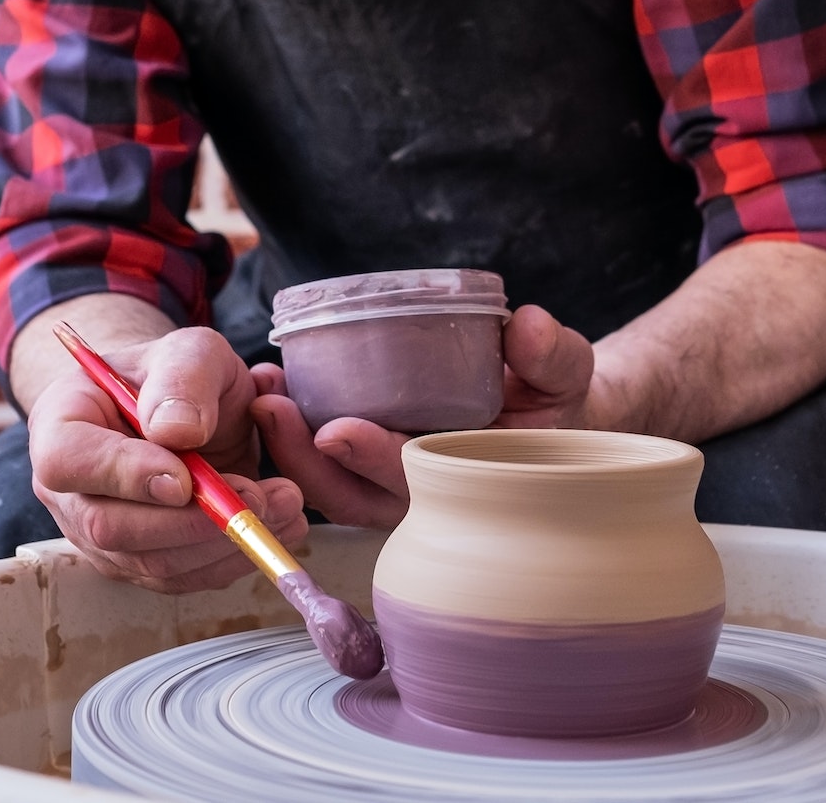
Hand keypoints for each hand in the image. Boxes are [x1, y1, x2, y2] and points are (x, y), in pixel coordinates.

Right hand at [26, 326, 308, 591]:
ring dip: (224, 543)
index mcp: (62, 424)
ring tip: (284, 505)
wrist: (189, 409)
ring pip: (152, 562)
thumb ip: (184, 378)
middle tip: (258, 497)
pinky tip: (275, 527)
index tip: (184, 477)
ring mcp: (99, 535)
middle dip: (192, 521)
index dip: (124, 475)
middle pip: (109, 527)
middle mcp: (70, 490)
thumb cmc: (179, 376)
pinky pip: (181, 578)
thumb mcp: (190, 350)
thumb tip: (179, 432)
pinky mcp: (141, 562)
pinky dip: (233, 559)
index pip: (68, 461)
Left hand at [248, 304, 599, 526]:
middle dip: (304, 458)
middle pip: (351, 496)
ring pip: (328, 484)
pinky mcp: (365, 460)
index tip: (336, 430)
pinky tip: (268, 388)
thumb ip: (551, 356)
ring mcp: (387, 481)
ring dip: (286, 446)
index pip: (411, 481)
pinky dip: (291, 432)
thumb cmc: (550, 396)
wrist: (543, 407)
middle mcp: (420, 493)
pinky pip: (321, 460)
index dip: (372, 459)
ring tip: (260, 393)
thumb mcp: (564, 372)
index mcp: (466, 483)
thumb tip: (527, 328)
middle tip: (271, 406)